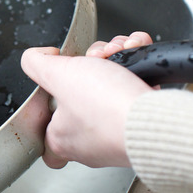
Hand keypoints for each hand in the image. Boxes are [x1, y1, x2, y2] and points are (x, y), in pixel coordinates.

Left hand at [20, 32, 154, 168]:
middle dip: (89, 68)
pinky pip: (137, 88)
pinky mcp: (144, 123)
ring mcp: (118, 134)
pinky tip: (136, 51)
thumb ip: (36, 64)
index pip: (46, 138)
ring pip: (110, 88)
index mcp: (62, 138)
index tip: (53, 94)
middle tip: (95, 59)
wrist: (157, 120)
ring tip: (118, 51)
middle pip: (80, 98)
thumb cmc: (107, 107)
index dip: (47, 114)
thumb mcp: (57, 74)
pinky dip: (139, 65)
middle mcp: (90, 142)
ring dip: (116, 60)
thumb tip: (36, 56)